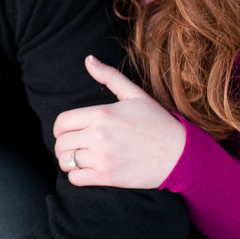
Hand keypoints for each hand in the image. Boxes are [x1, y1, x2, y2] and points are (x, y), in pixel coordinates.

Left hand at [53, 55, 185, 188]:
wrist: (179, 154)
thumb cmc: (157, 122)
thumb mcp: (134, 94)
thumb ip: (109, 75)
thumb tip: (88, 59)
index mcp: (101, 114)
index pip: (61, 122)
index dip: (60, 128)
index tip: (68, 132)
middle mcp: (98, 135)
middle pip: (61, 143)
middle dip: (63, 145)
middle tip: (75, 146)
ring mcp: (102, 157)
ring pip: (66, 161)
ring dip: (69, 161)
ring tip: (79, 158)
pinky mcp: (108, 176)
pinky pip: (76, 179)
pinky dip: (76, 176)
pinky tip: (87, 170)